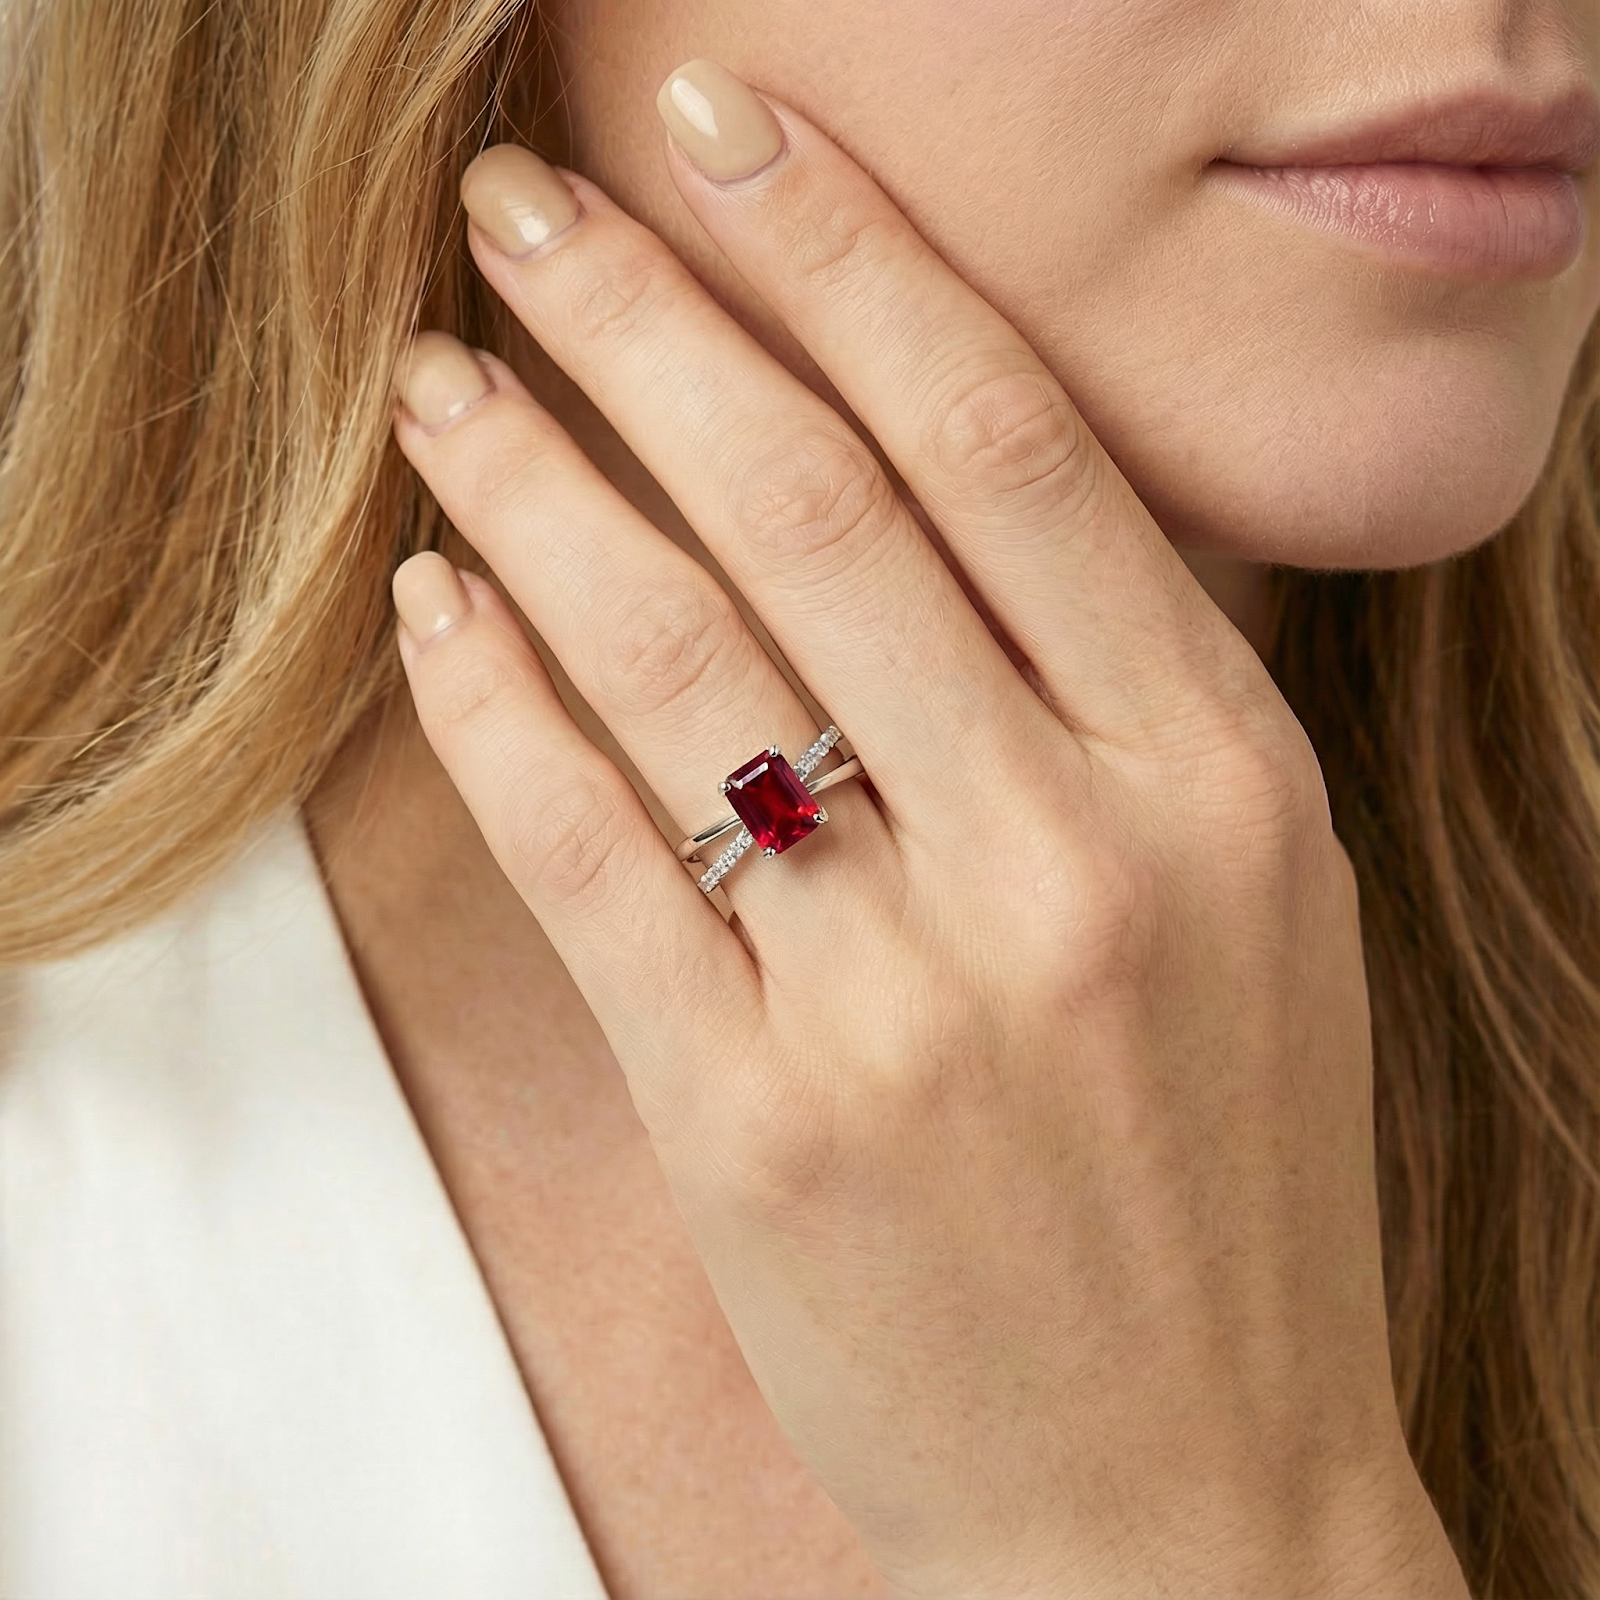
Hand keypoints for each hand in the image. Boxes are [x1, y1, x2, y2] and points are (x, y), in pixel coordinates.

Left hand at [388, 59, 1466, 1598]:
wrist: (1185, 1497)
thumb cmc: (1225, 1193)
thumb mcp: (1252, 905)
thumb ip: (1116, 705)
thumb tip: (931, 496)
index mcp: (1219, 782)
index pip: (1006, 443)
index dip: (849, 258)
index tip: (731, 137)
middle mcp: (1071, 859)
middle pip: (812, 503)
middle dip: (644, 315)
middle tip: (527, 204)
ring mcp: (908, 994)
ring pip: (673, 652)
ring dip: (531, 481)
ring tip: (444, 374)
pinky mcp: (757, 1115)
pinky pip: (591, 850)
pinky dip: (497, 702)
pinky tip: (441, 599)